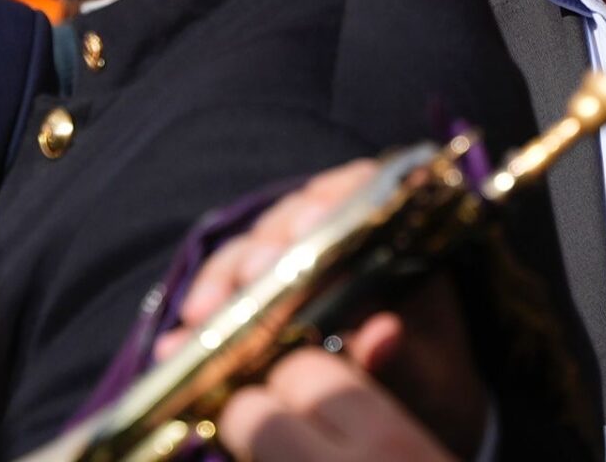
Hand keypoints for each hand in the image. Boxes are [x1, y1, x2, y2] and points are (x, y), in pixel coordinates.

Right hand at [158, 159, 489, 455]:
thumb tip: (382, 334)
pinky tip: (174, 344)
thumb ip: (404, 353)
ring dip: (222, 281)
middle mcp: (338, 236)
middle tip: (251, 275)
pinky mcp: (259, 300)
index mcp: (393, 235)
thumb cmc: (431, 383)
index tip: (304, 232)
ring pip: (250, 250)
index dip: (329, 201)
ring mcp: (292, 265)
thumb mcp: (428, 372)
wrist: (417, 415)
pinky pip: (224, 297)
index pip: (359, 189)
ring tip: (201, 318)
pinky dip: (201, 318)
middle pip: (292, 218)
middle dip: (265, 247)